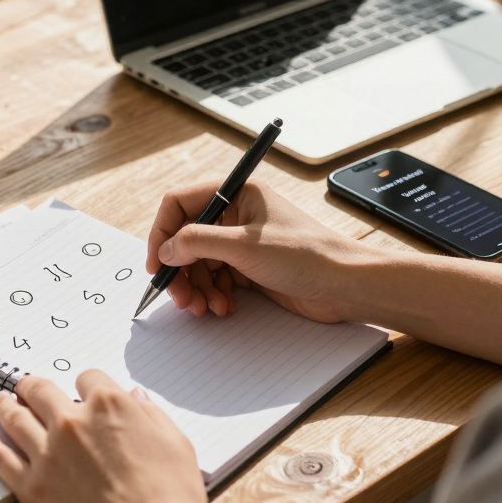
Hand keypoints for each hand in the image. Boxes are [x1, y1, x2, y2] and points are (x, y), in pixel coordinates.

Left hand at [0, 373, 240, 502]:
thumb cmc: (171, 497)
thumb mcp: (175, 443)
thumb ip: (151, 415)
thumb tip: (136, 398)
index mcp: (109, 405)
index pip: (87, 378)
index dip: (85, 385)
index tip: (81, 392)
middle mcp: (73, 421)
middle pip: (40, 390)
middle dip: (32, 386)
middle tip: (25, 388)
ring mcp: (47, 453)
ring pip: (15, 417)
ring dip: (5, 406)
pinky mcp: (31, 486)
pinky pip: (1, 457)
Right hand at [146, 181, 368, 320]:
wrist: (345, 285)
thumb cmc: (305, 255)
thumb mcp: (243, 246)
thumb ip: (197, 243)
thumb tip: (166, 250)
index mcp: (236, 194)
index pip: (180, 203)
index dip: (162, 232)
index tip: (157, 263)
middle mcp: (236, 215)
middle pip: (187, 239)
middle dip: (180, 270)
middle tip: (179, 297)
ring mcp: (243, 243)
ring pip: (200, 263)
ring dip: (197, 288)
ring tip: (204, 308)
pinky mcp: (251, 268)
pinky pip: (218, 279)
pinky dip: (214, 295)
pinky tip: (224, 308)